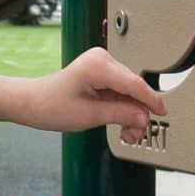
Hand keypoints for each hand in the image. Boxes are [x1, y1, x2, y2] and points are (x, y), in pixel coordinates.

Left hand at [25, 48, 167, 139]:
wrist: (32, 102)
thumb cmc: (50, 105)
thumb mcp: (89, 116)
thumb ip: (120, 115)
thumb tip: (143, 117)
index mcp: (98, 66)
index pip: (134, 84)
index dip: (151, 100)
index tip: (162, 112)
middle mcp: (102, 60)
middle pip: (133, 89)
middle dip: (137, 113)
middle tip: (135, 135)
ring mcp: (101, 65)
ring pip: (128, 92)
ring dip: (130, 114)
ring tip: (126, 134)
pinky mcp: (101, 73)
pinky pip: (120, 90)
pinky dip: (122, 108)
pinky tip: (121, 123)